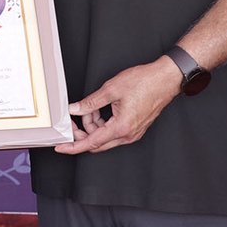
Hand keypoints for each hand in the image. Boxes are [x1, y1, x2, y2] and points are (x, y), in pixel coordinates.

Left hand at [55, 57, 180, 154]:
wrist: (165, 79)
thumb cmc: (145, 82)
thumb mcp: (111, 89)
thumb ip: (91, 102)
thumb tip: (75, 109)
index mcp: (121, 127)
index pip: (91, 143)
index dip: (74, 146)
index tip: (61, 147)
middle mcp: (128, 134)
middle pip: (97, 142)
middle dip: (82, 132)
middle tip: (72, 119)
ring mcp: (133, 132)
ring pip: (105, 136)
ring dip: (93, 125)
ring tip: (90, 107)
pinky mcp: (135, 127)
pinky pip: (113, 131)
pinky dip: (103, 123)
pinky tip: (99, 110)